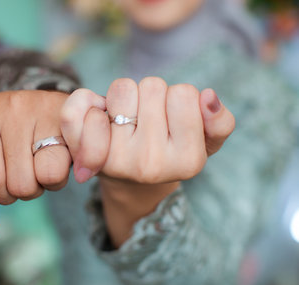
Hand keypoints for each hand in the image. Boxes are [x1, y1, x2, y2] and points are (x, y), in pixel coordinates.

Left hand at [0, 90, 71, 238]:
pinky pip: (72, 165)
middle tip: (31, 166)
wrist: (55, 111)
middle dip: (26, 188)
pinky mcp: (74, 118)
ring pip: (46, 177)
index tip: (8, 175)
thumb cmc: (17, 142)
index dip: (1, 191)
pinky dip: (69, 173)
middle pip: (18, 183)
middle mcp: (11, 105)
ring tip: (47, 160)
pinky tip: (65, 156)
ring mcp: (43, 107)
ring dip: (48, 182)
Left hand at [61, 77, 234, 245]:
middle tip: (148, 119)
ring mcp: (117, 159)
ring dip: (125, 97)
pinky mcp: (88, 152)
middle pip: (153, 86)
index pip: (185, 93)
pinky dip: (85, 102)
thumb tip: (208, 97)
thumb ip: (219, 123)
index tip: (172, 118)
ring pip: (122, 89)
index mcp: (187, 160)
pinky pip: (79, 107)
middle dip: (151, 96)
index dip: (178, 98)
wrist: (131, 183)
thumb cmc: (170, 154)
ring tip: (128, 119)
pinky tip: (98, 114)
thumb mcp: (204, 143)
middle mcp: (151, 163)